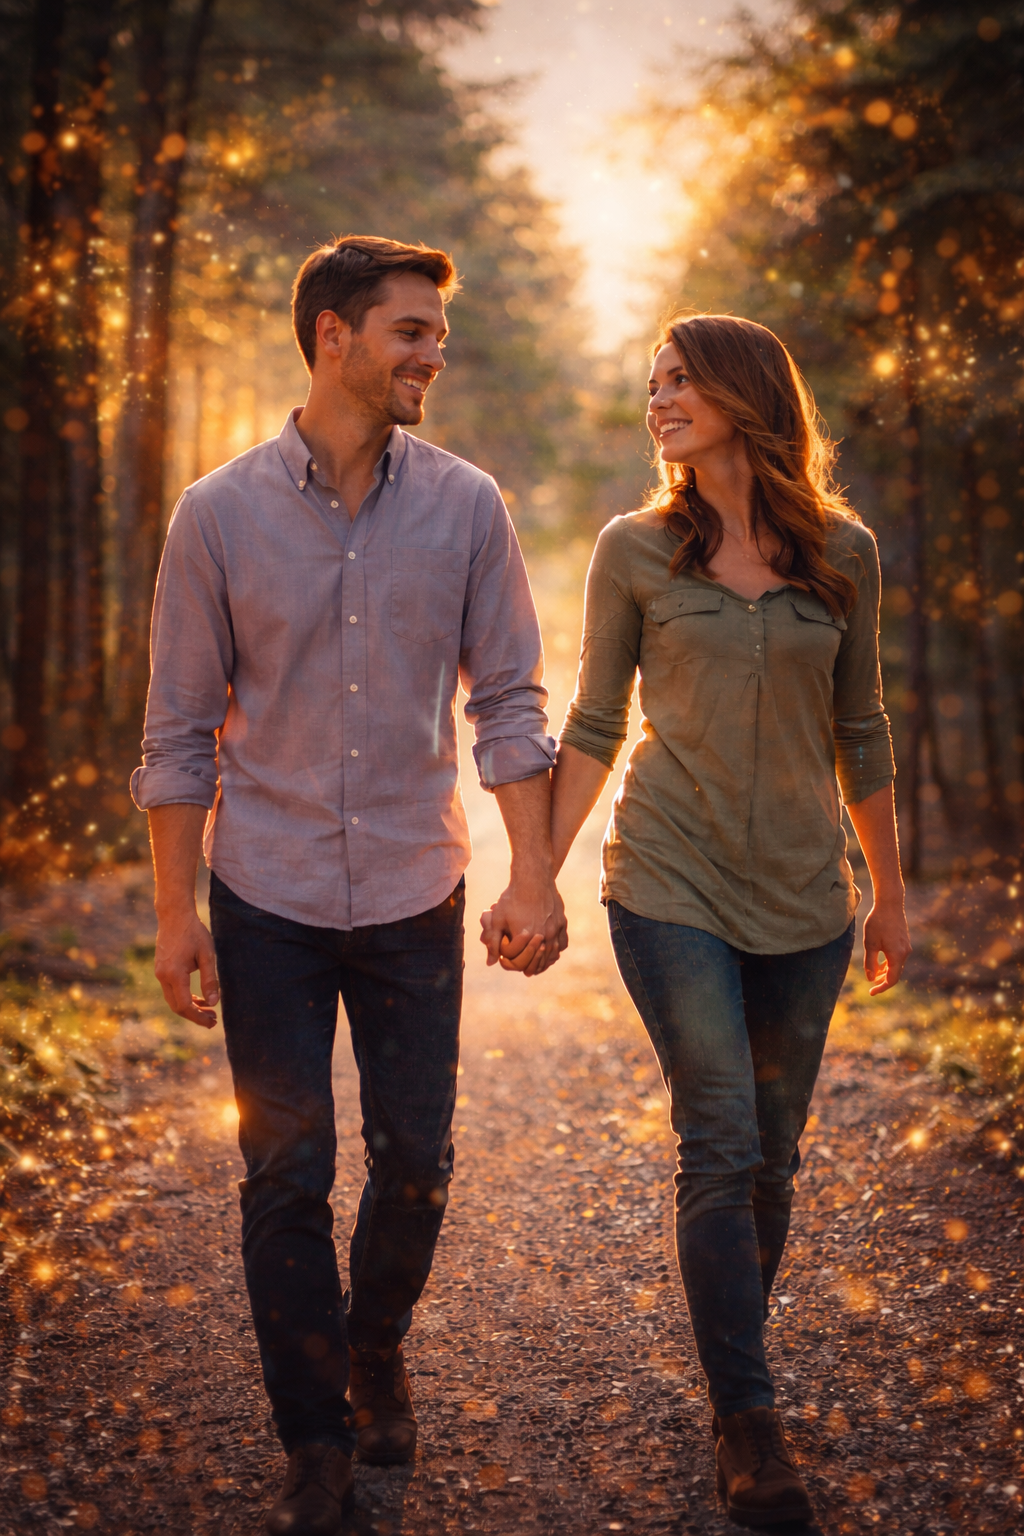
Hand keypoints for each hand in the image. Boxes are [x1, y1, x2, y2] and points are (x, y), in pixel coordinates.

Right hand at [154, 906, 220, 1026]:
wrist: (174, 915)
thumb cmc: (194, 932)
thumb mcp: (207, 955)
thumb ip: (210, 980)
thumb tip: (214, 1003)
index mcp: (174, 974)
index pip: (185, 1005)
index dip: (198, 1017)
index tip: (212, 1022)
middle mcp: (163, 976)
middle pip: (177, 1007)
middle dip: (195, 1016)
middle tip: (213, 1020)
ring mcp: (159, 973)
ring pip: (173, 1000)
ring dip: (190, 1007)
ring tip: (209, 1010)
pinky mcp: (160, 969)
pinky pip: (171, 990)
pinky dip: (184, 997)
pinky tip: (198, 998)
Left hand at [480, 880, 567, 976]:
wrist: (533, 878)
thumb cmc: (512, 898)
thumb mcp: (497, 919)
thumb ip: (493, 942)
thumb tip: (491, 963)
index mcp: (525, 935)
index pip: (518, 959)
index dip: (510, 962)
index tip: (506, 961)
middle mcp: (542, 934)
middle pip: (537, 961)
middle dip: (528, 967)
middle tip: (525, 971)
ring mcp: (554, 929)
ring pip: (551, 955)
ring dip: (543, 963)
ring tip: (537, 966)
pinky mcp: (562, 923)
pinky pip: (562, 944)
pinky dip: (556, 951)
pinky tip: (550, 952)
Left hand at [862, 897, 910, 994]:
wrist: (890, 904)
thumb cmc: (878, 922)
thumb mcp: (870, 943)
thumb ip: (870, 962)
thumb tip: (870, 979)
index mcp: (897, 955)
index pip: (891, 979)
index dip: (881, 988)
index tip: (871, 992)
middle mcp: (905, 953)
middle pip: (895, 974)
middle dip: (883, 981)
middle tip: (871, 987)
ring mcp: (906, 947)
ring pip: (897, 966)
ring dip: (886, 972)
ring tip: (874, 976)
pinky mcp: (904, 941)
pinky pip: (897, 958)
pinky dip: (889, 963)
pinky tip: (880, 964)